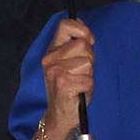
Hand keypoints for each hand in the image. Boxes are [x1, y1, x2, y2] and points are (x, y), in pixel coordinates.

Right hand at [40, 18, 94, 137]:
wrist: (60, 115)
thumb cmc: (69, 88)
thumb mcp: (71, 62)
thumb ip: (76, 44)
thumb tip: (82, 23)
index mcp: (51, 51)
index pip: (65, 25)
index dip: (82, 30)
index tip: (89, 41)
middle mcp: (50, 60)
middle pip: (84, 45)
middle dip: (90, 59)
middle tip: (81, 73)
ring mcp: (55, 72)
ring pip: (88, 63)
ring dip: (89, 75)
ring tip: (79, 83)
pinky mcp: (63, 85)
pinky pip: (89, 80)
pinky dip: (88, 88)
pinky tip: (79, 93)